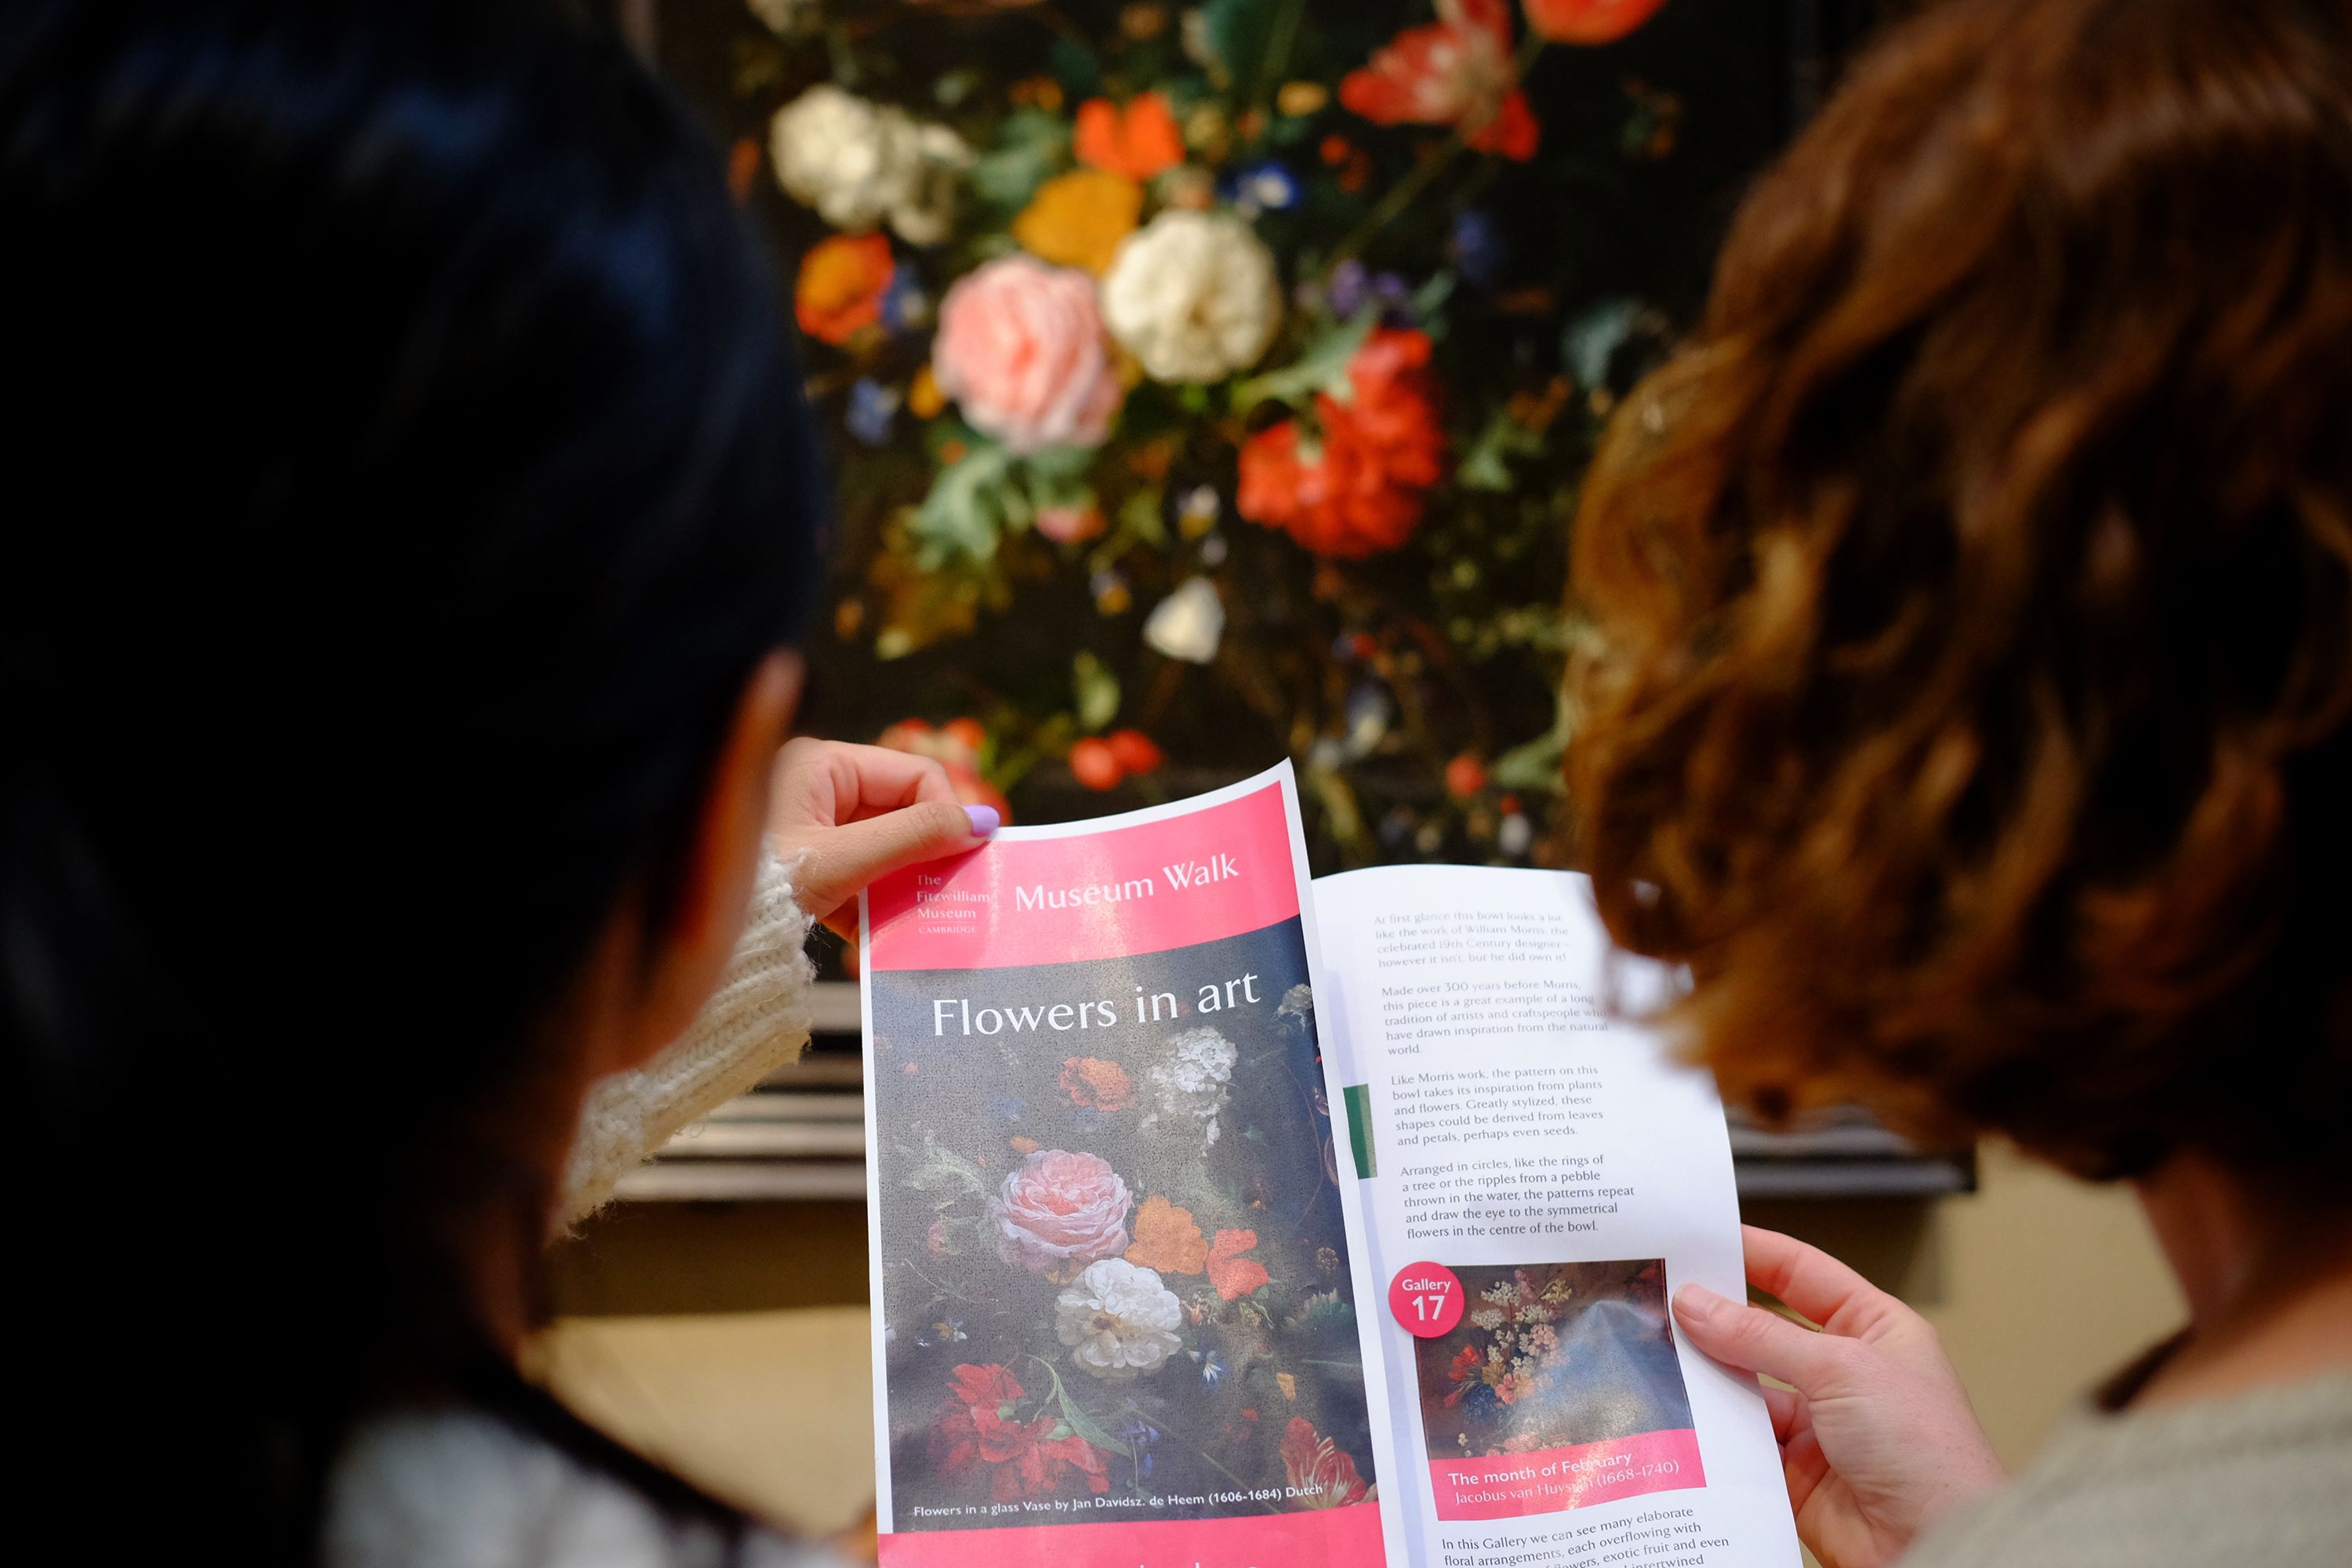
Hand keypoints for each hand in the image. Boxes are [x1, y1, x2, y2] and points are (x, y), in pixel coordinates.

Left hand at [766, 738, 996, 929]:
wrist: (690, 937)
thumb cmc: (762, 884)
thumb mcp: (844, 860)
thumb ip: (915, 838)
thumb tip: (984, 824)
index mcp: (822, 764)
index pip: (913, 774)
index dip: (948, 813)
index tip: (970, 857)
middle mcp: (817, 789)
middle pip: (901, 814)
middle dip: (928, 856)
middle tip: (957, 892)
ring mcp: (810, 831)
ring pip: (883, 852)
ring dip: (904, 887)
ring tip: (923, 920)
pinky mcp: (807, 870)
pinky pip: (859, 880)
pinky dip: (875, 908)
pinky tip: (885, 939)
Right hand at [1672, 1226, 2005, 1567]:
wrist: (1935, 1545)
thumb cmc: (1926, 1452)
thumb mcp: (1840, 1369)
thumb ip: (1761, 1336)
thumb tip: (1697, 1303)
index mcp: (1875, 1329)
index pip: (1804, 1274)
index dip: (1755, 1252)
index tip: (1701, 1239)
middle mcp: (1846, 1372)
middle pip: (1767, 1329)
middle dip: (1718, 1317)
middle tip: (1661, 1296)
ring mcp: (1820, 1422)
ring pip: (1747, 1385)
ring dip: (1710, 1374)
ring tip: (1659, 1352)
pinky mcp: (1795, 1471)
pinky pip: (1741, 1439)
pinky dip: (1712, 1428)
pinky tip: (1680, 1411)